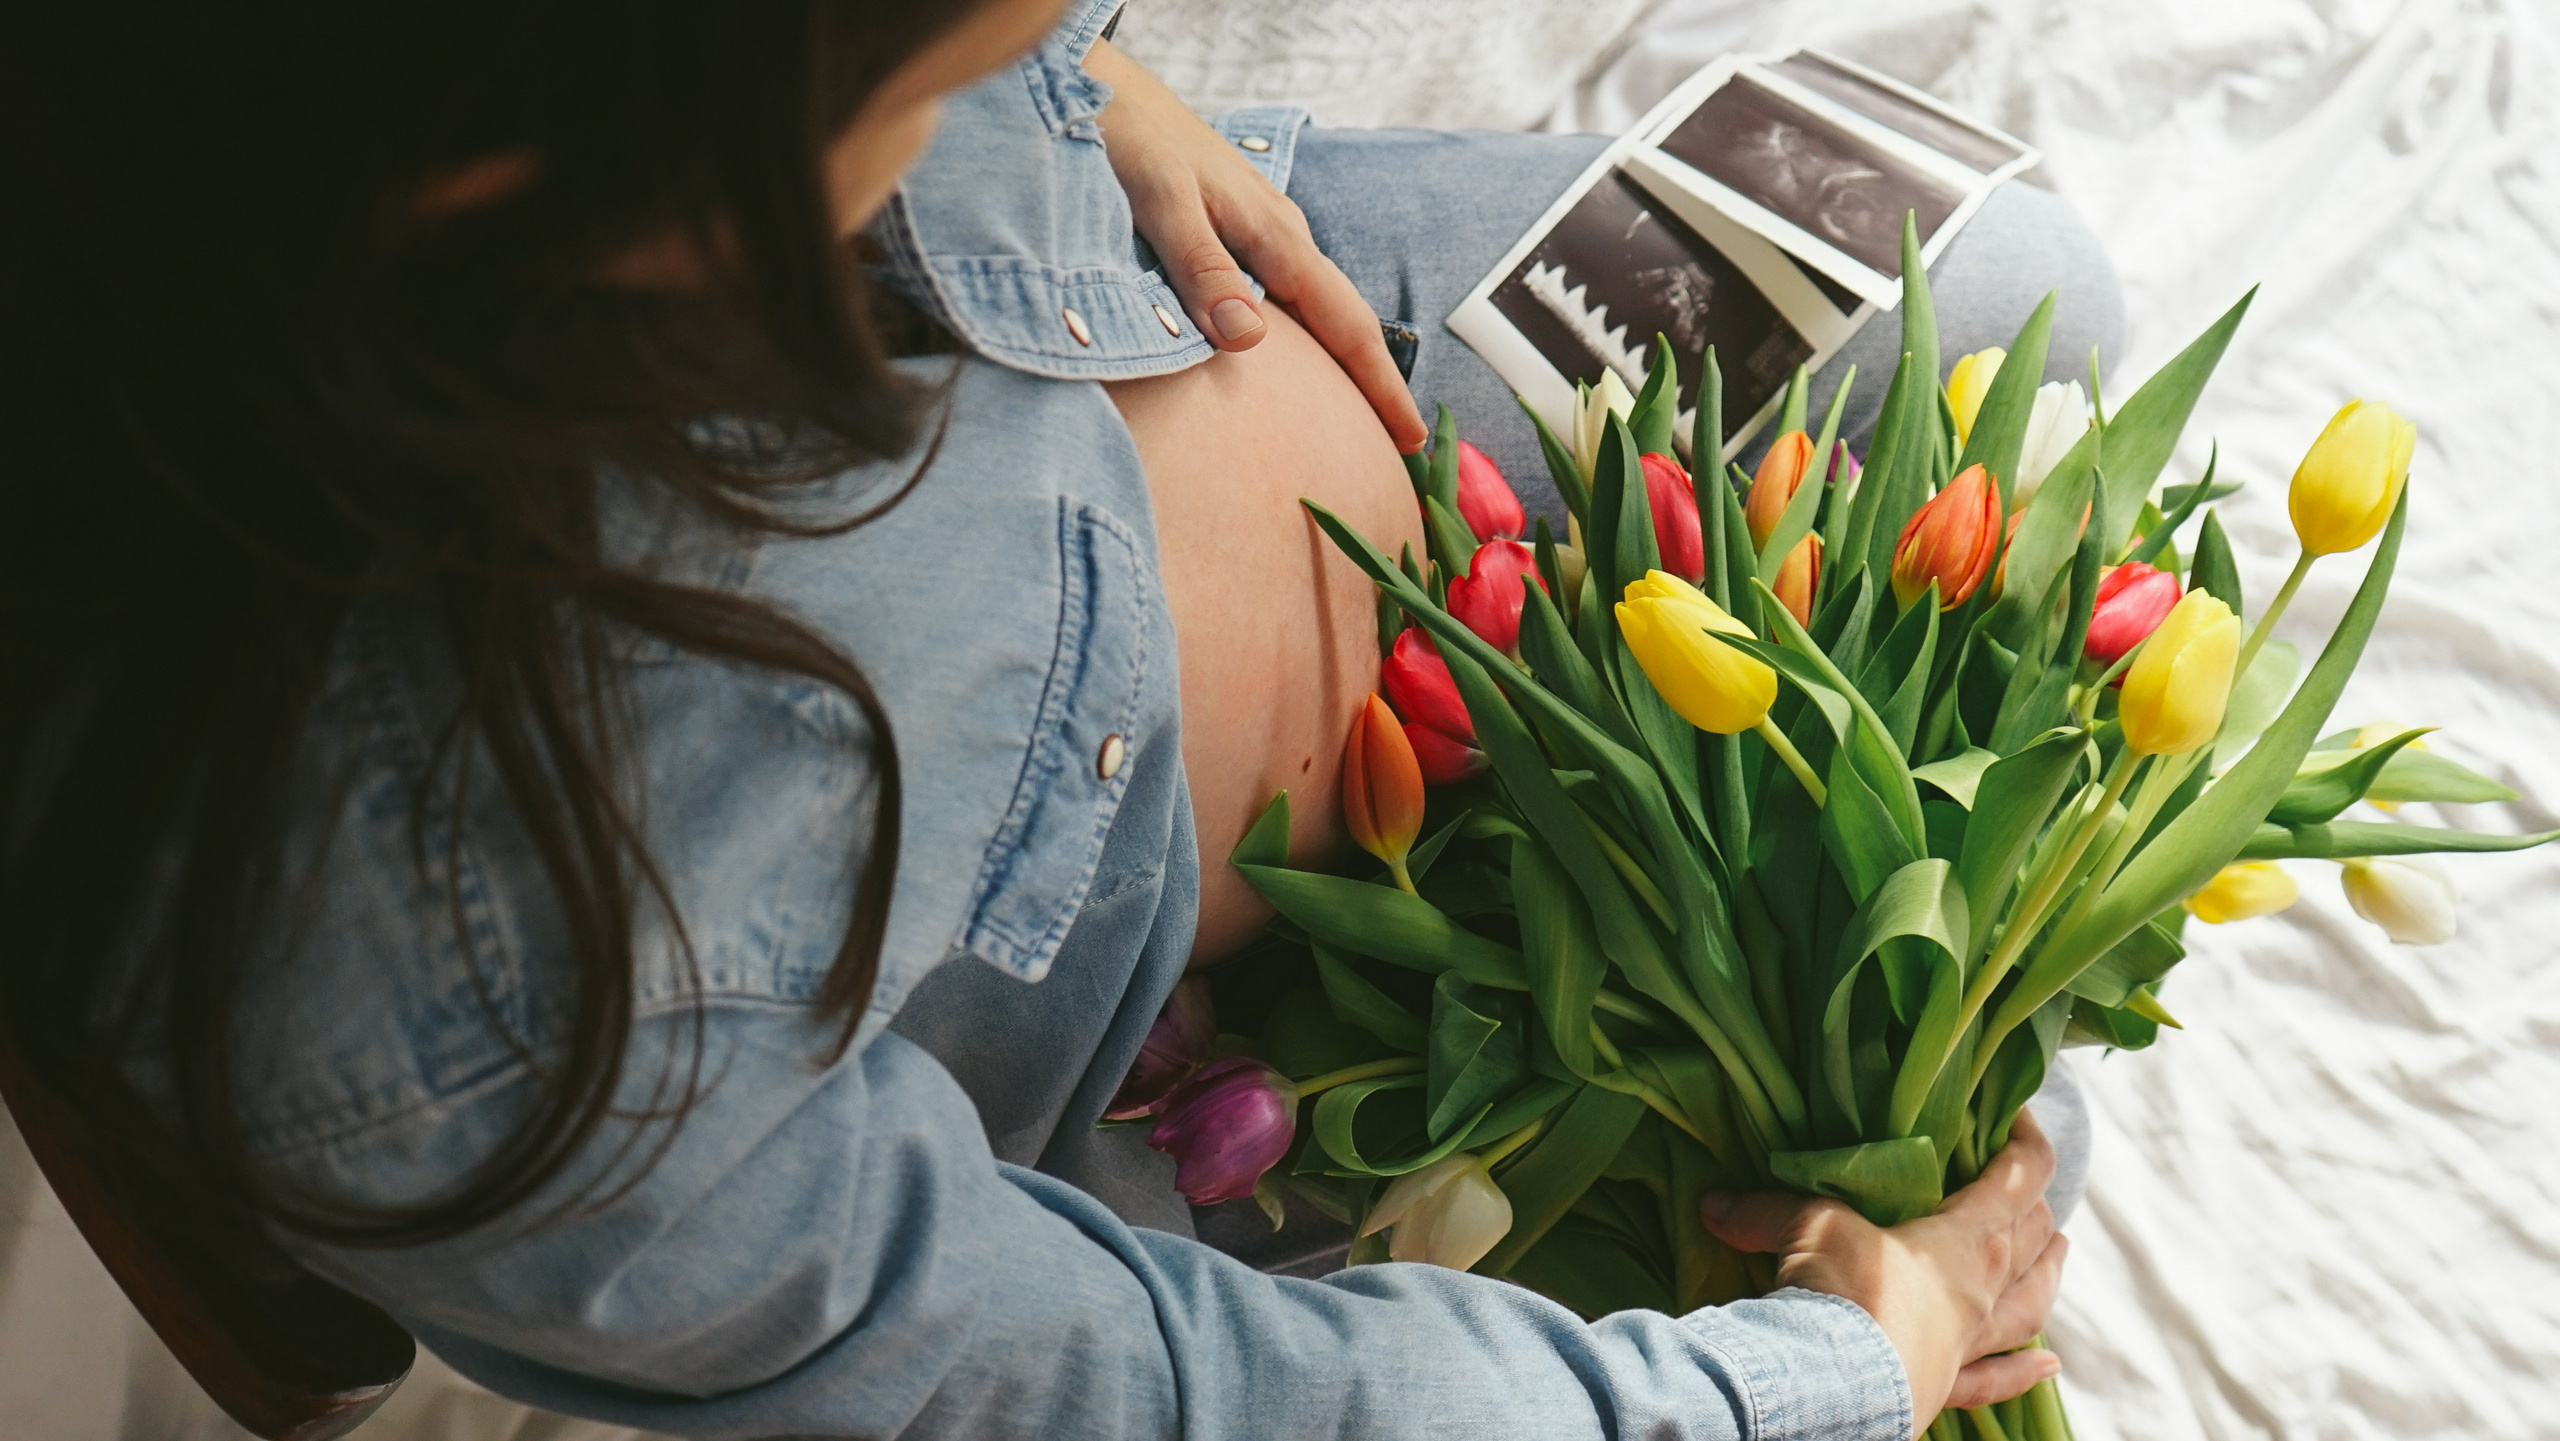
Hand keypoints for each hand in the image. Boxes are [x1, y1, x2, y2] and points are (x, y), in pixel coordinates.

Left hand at [1084, 40, 1428, 452]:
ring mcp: (1265, 232)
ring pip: (1320, 308)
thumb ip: (1202, 270)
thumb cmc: (1130, 140)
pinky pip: (1291, 293)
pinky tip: (1299, 354)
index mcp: (1277, 237)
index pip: (1348, 326)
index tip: (1413, 438)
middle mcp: (1283, 236)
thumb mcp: (1162, 205)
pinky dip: (1310, 333)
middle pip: (1346, 322)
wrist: (1103, 87)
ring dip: (1345, 360)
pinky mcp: (1241, 230)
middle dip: (1376, 383)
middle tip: (1401, 445)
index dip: (1382, 386)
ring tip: (1359, 413)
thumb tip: (1248, 338)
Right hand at [1700, 1112, 2069, 1430]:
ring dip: (2048, 1276)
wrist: (1834, 1387)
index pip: (2019, 1178)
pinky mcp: (1947, 1387)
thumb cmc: (1841, 1293)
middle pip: (2031, 1239)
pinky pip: (1996, 1379)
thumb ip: (1767, 1208)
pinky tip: (2047, 1365)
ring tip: (2059, 1253)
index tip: (2015, 1116)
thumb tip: (1715, 1204)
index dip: (2026, 1143)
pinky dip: (2022, 1371)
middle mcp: (1980, 1289)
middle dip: (2037, 1207)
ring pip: (2029, 1305)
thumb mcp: (1806, 1226)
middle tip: (2030, 1187)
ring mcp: (1968, 1343)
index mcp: (1963, 1239)